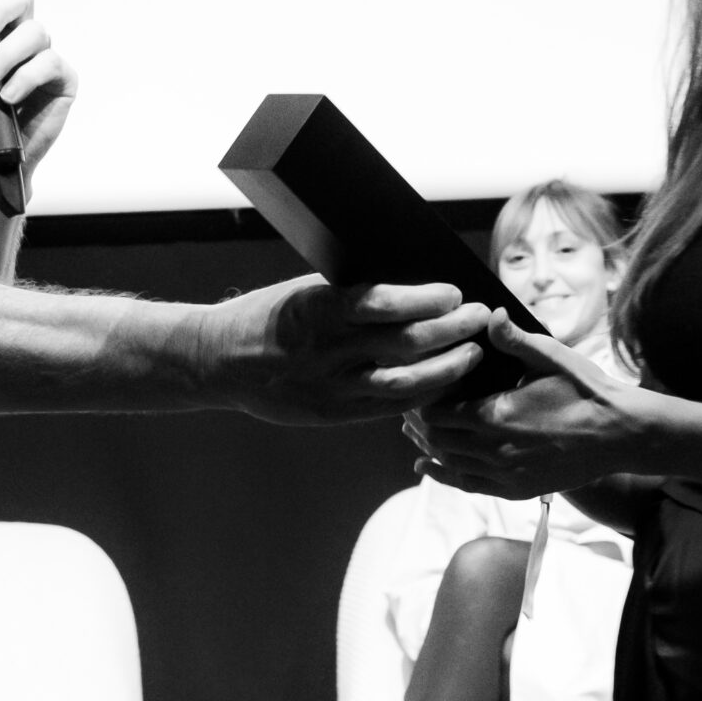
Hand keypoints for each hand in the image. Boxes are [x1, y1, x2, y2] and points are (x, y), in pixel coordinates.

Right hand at [196, 278, 488, 424]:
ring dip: (447, 367)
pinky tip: (445, 382)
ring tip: (472, 352)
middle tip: (480, 316)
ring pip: (405, 383)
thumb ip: (353, 295)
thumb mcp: (305, 291)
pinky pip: (389, 407)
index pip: (383, 303)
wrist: (221, 360)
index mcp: (317, 309)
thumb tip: (417, 287)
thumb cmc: (270, 314)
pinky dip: (422, 395)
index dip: (426, 299)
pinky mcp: (333, 413)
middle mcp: (327, 351)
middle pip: (405, 344)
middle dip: (452, 330)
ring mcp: (331, 388)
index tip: (454, 291)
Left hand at [404, 314, 642, 498]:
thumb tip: (488, 315)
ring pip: (449, 464)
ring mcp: (505, 474)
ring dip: (428, 448)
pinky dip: (444, 476)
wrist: (621, 435)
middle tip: (408, 408)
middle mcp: (494, 450)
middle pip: (438, 439)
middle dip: (420, 424)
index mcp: (497, 415)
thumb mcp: (551, 358)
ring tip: (413, 434)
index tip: (415, 387)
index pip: (438, 412)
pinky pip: (469, 486)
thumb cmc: (587, 392)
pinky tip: (428, 467)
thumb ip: (514, 340)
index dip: (421, 401)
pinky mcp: (517, 489)